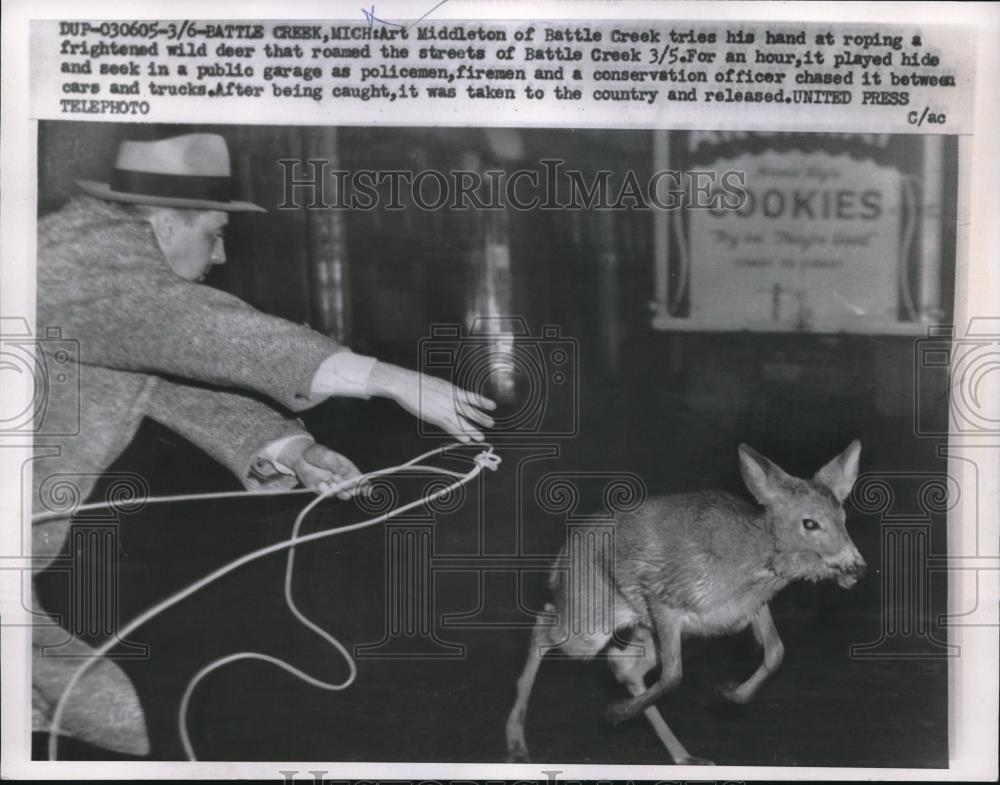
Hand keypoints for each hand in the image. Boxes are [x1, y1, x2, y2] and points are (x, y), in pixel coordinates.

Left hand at [278, 441, 364, 499]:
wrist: (300, 458)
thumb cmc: (317, 454)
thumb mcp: (327, 456)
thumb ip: (336, 465)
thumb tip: (346, 471)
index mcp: (348, 469)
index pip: (360, 478)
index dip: (365, 485)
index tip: (367, 491)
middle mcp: (343, 479)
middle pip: (352, 489)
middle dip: (350, 488)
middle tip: (344, 482)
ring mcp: (333, 486)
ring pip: (341, 494)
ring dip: (339, 490)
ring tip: (333, 479)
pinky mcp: (323, 491)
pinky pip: (327, 494)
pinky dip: (325, 489)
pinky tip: (321, 482)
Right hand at [366, 362, 496, 442]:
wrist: (406, 384)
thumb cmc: (416, 384)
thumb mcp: (435, 384)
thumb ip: (443, 392)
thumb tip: (447, 394)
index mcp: (451, 390)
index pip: (471, 397)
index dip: (482, 402)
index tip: (492, 406)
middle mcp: (451, 399)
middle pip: (470, 410)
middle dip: (481, 418)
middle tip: (491, 423)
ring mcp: (445, 408)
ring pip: (462, 421)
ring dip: (472, 430)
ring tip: (481, 437)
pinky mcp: (437, 416)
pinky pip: (451, 427)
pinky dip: (459, 434)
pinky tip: (465, 439)